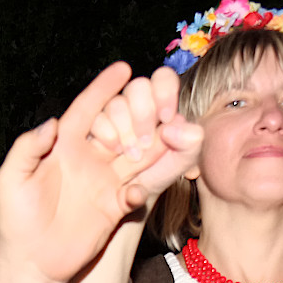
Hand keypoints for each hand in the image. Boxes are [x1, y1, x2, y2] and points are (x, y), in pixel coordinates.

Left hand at [0, 62, 194, 282]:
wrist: (30, 262)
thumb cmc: (15, 219)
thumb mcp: (11, 180)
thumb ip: (26, 149)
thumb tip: (50, 124)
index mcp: (63, 146)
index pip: (87, 109)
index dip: (103, 88)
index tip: (123, 69)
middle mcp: (88, 158)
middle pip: (121, 126)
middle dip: (139, 112)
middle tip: (156, 102)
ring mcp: (104, 181)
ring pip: (138, 154)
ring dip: (154, 143)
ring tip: (172, 130)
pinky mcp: (115, 206)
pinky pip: (138, 188)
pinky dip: (144, 185)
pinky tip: (137, 190)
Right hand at [86, 65, 201, 210]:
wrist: (127, 203)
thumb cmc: (156, 178)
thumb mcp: (181, 163)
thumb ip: (191, 142)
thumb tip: (171, 126)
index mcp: (160, 106)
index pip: (162, 79)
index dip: (164, 90)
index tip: (166, 118)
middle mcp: (135, 107)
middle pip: (138, 87)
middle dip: (143, 113)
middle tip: (146, 143)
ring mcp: (112, 117)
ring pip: (115, 102)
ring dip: (125, 126)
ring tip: (131, 154)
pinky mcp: (92, 130)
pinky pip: (94, 117)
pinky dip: (106, 132)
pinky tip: (114, 150)